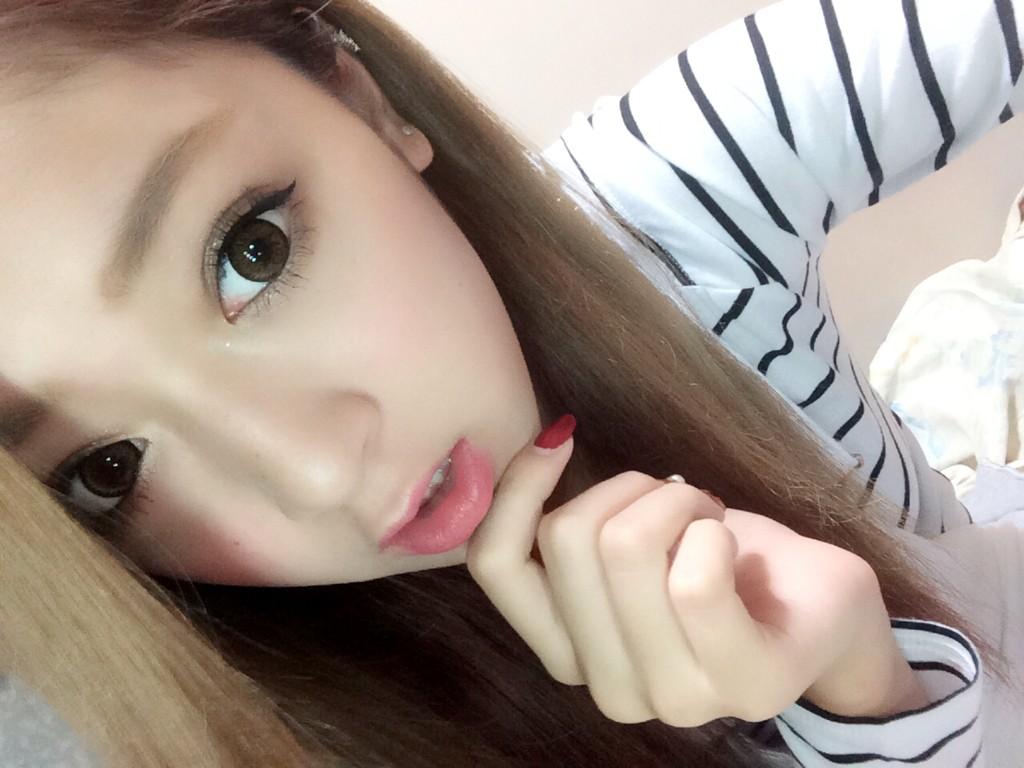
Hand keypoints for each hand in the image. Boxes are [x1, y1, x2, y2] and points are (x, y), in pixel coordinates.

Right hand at [466, 430, 923, 725]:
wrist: (820, 606)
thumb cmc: (716, 560)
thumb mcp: (624, 540)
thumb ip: (568, 529)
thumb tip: (542, 439)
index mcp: (567, 653)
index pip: (496, 566)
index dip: (515, 488)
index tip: (562, 438)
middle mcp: (608, 690)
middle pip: (566, 537)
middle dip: (628, 488)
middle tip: (678, 503)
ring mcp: (675, 698)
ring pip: (626, 547)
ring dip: (675, 502)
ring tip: (708, 522)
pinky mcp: (745, 682)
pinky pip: (695, 577)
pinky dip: (714, 532)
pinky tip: (734, 549)